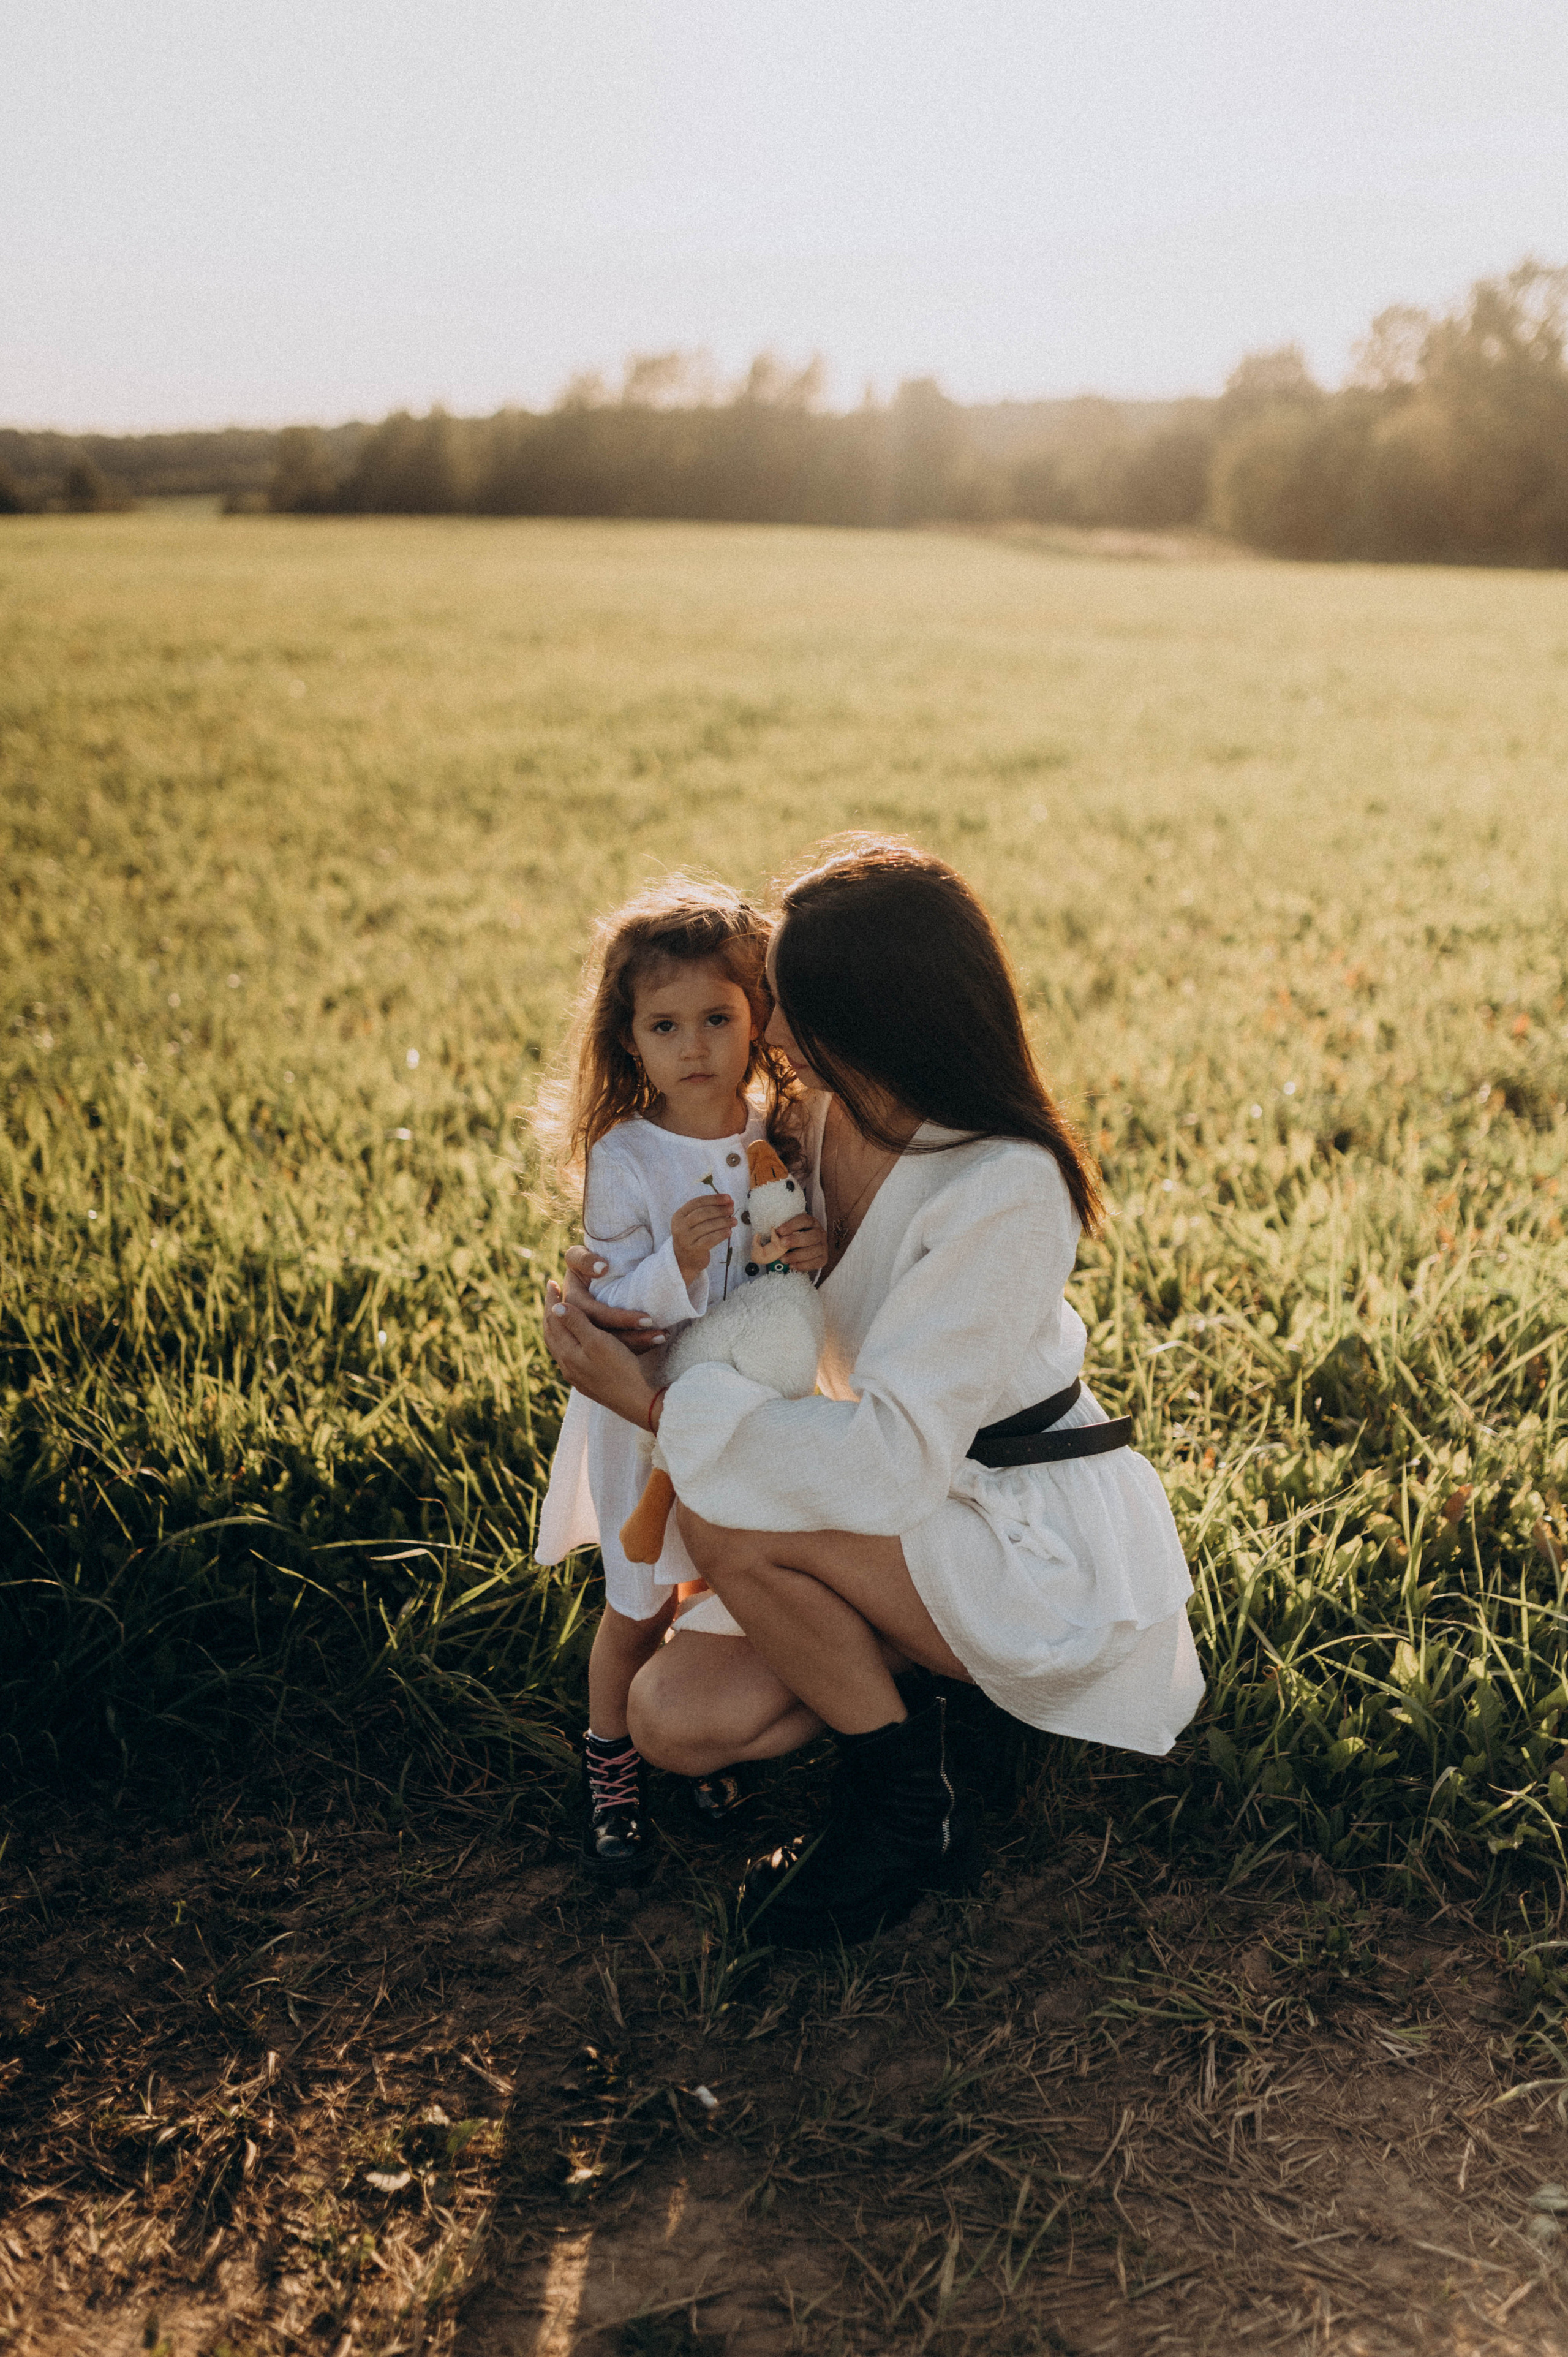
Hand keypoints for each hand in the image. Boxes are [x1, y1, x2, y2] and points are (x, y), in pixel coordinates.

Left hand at [543, 1292, 658, 1425]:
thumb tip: (555, 1308)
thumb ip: (576, 1324)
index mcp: (567, 1353)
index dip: (550, 1301)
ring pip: (559, 1345)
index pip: (552, 1321)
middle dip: (550, 1312)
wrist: (639, 1402)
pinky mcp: (588, 1382)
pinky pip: (569, 1355)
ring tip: (558, 1313)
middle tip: (551, 1293)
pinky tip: (574, 1339)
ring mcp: (577, 1375)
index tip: (551, 1282)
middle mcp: (567, 1365)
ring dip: (557, 1326)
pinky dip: (567, 1339)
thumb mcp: (598, 1342)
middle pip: (551, 1334)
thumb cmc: (620, 1368)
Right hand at [560, 1244, 666, 1352]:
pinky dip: (639, 1344)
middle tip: (661, 1334)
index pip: (596, 1315)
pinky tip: (658, 1340)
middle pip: (606, 1337)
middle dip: (634, 1337)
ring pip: (613, 1345)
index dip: (620, 1319)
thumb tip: (601, 1269)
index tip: (647, 1319)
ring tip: (663, 1337)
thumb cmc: (586, 1259)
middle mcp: (579, 1322)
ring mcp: (591, 1331)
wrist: (592, 1268)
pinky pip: (619, 1346)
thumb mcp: (578, 1255)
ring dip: (640, 1343)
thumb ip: (584, 1259)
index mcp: (572, 1304)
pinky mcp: (602, 1334)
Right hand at [671, 1191, 734, 1283]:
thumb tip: (728, 1202)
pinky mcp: (693, 1250)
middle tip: (732, 1209)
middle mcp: (680, 1226)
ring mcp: (685, 1239)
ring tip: (734, 1221)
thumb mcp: (693, 1223)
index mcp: (679, 1215)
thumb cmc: (693, 1237)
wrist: (684, 1260)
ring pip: (707, 1226)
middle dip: (719, 1209)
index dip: (714, 1199)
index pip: (697, 1202)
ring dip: (723, 1222)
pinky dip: (721, 1234)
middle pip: (702, 1213)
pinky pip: (710, 1239)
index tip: (728, 1198)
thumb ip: (708, 1211)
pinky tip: (729, 1232)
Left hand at [775, 1212, 828, 1272]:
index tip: (779, 1231)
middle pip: (812, 1236)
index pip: (804, 1220)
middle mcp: (819, 1233)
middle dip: (796, 1240)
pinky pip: (815, 1263)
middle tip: (782, 1244)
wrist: (802, 1249)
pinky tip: (791, 1266)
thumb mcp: (786, 1231)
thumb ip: (778, 1232)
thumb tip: (766, 1234)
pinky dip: (802, 1265)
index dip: (792, 1225)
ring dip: (797, 1255)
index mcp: (810, 1222)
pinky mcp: (823, 1259)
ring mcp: (823, 1246)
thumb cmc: (791, 1237)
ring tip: (783, 1259)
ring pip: (814, 1251)